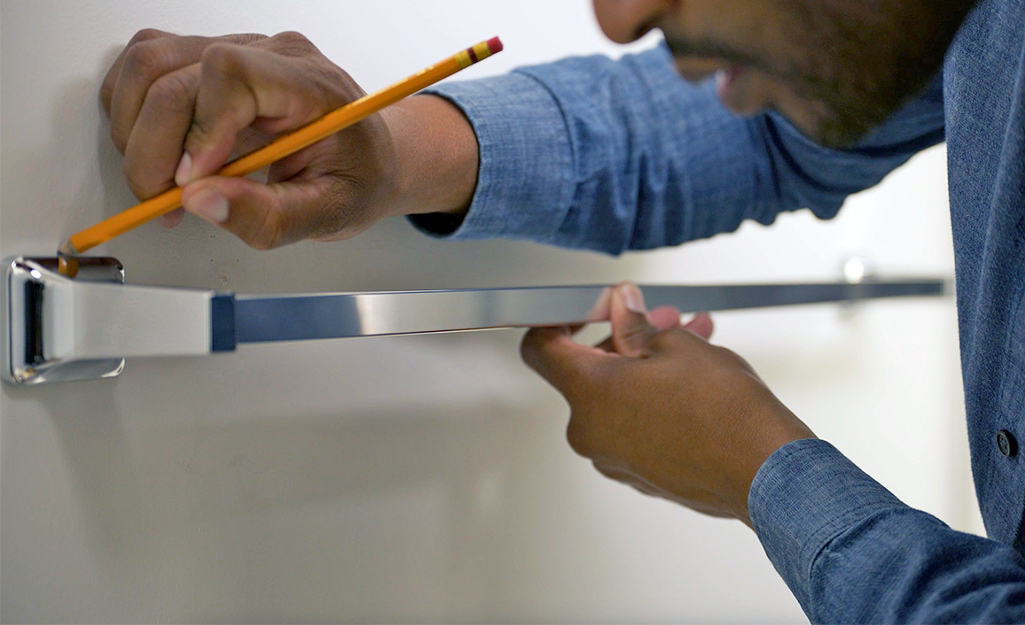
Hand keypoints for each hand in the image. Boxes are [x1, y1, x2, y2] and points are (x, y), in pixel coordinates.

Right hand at [101, 29, 477, 247]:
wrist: (370, 157)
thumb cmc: (357, 178)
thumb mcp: (330, 214)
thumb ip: (269, 215)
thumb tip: (199, 201)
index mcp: (312, 85)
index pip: (232, 73)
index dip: (199, 129)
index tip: (191, 183)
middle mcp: (271, 55)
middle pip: (176, 72)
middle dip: (153, 147)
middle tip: (164, 202)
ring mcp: (238, 50)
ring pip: (148, 62)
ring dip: (134, 128)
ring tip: (160, 182)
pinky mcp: (209, 61)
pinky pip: (147, 66)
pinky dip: (133, 112)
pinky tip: (158, 154)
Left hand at [520, 283, 815, 525]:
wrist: (766, 473)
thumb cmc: (726, 416)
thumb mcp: (676, 347)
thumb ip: (636, 325)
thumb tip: (622, 308)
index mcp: (588, 394)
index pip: (541, 348)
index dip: (559, 320)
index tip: (584, 310)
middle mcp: (590, 431)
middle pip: (586, 372)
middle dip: (620, 339)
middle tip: (655, 320)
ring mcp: (612, 457)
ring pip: (616, 397)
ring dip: (644, 366)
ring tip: (687, 343)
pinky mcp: (638, 473)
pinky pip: (632, 425)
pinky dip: (651, 399)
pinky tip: (690, 380)